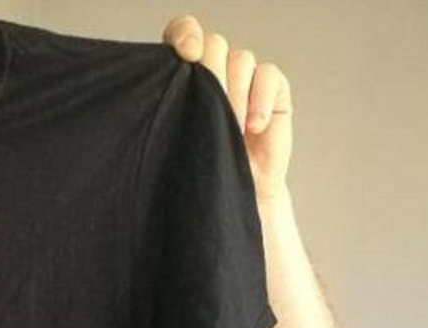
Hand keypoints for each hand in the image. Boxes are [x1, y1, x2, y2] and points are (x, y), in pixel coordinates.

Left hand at [162, 15, 292, 203]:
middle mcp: (214, 70)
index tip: (188, 53)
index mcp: (183, 77)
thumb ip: (167, 108)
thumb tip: (155, 90)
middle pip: (213, 45)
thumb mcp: (170, 140)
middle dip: (210, 75)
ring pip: (240, 59)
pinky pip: (268, 74)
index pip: (182, 32)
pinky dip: (260, 98)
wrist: (229, 195)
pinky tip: (252, 128)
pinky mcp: (271, 89)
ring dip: (233, 94)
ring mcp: (244, 78)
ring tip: (230, 130)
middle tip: (207, 110)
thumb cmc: (194, 171)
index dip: (185, 34)